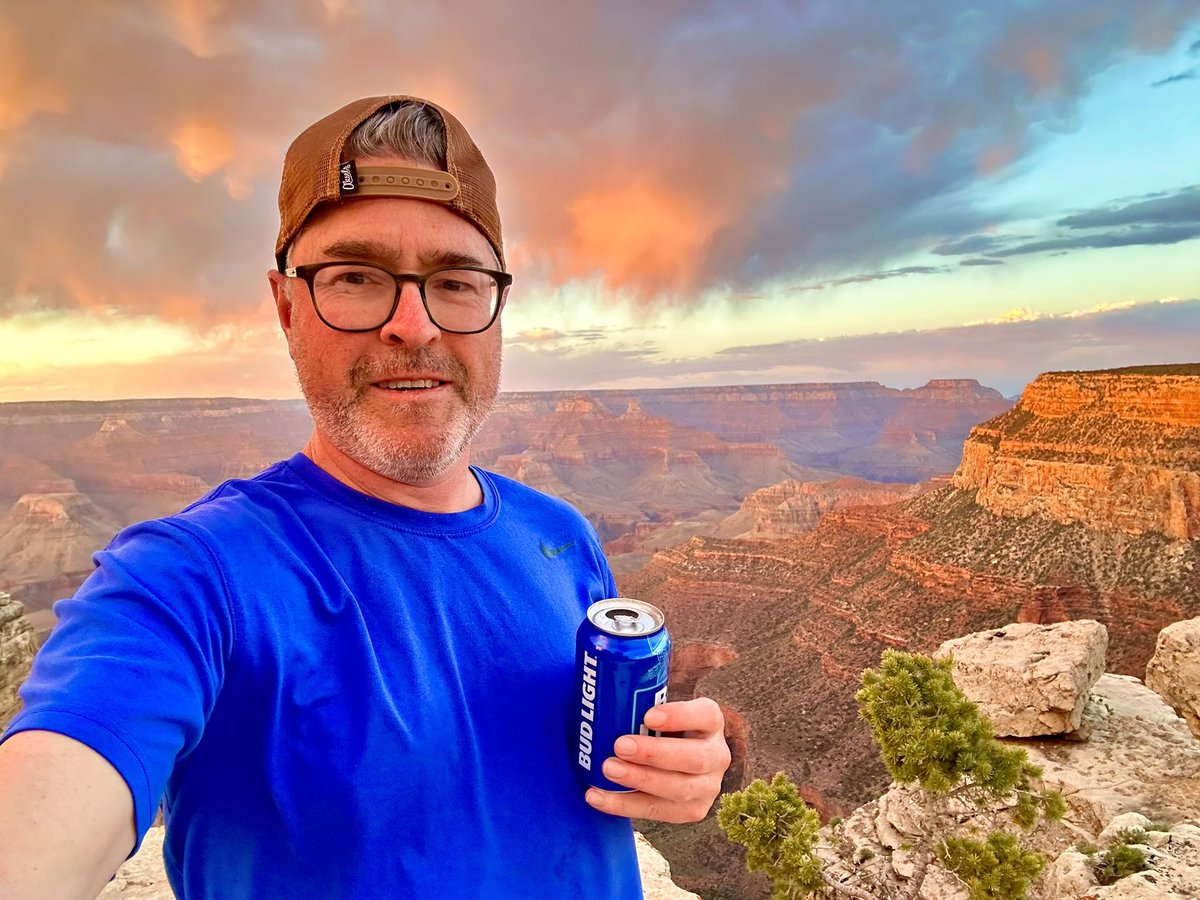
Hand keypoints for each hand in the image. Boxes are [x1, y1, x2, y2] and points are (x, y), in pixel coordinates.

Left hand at [584, 697, 729, 822]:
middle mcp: (717, 755)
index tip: (648, 715)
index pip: (705, 715)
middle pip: (694, 758)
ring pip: (680, 789)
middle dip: (654, 754)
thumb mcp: (659, 710)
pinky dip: (625, 806)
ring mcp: (708, 787)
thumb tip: (601, 688)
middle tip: (620, 746)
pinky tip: (597, 797)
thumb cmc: (656, 728)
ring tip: (608, 770)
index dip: (679, 716)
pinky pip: (659, 812)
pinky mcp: (692, 811)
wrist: (671, 763)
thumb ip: (641, 700)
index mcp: (711, 721)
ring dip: (640, 781)